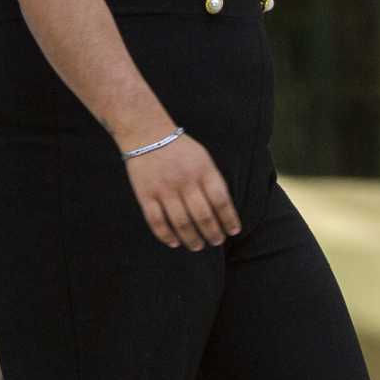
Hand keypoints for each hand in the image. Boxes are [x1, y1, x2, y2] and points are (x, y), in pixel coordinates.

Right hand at [121, 133, 239, 250]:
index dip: (229, 219)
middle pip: (203, 216)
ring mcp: (164, 189)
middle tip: (216, 242)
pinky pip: (157, 221)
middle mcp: (185, 181)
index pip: (221, 201)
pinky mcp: (145, 194)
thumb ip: (213, 181)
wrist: (146, 133)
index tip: (233, 231)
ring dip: (192, 239)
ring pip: (181, 223)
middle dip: (213, 234)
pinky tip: (174, 242)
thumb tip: (223, 211)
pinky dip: (166, 236)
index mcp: (203, 171)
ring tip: (198, 246)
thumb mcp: (203, 158)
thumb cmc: (180, 149)